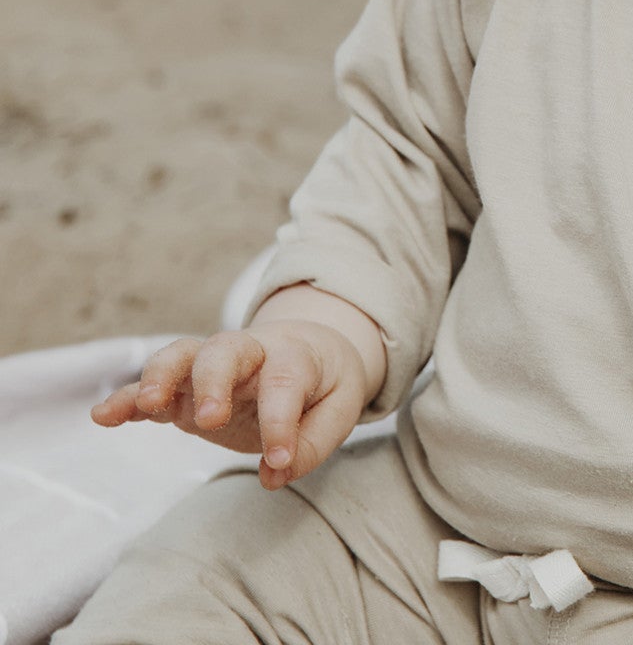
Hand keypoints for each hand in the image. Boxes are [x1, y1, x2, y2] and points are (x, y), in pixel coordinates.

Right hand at [90, 321, 369, 488]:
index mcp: (296, 356)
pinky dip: (127, 397)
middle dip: (214, 381)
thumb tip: (275, 474)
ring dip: (161, 375)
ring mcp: (212, 368)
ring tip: (147, 404)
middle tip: (211, 419)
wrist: (312, 347)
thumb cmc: (324, 383)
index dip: (281, 423)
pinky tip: (103, 416)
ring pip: (182, 355)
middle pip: (225, 349)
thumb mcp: (339, 408)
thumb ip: (313, 443)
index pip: (286, 382)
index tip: (279, 462)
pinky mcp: (185, 390)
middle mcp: (250, 353)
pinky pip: (151, 386)